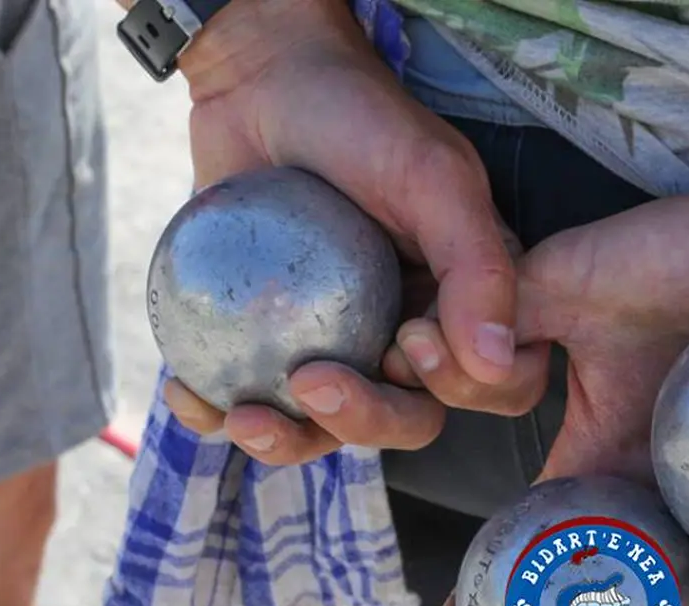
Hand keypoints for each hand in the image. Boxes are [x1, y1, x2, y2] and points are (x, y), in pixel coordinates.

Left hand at [160, 0, 548, 461]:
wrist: (263, 81)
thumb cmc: (361, 120)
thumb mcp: (432, 180)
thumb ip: (477, 267)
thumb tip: (498, 363)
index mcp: (465, 305)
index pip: (491, 384)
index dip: (457, 387)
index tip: (407, 339)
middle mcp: (408, 333)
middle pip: (407, 420)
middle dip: (364, 421)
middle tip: (311, 383)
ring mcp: (338, 343)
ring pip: (328, 428)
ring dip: (288, 441)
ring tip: (241, 417)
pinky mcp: (271, 341)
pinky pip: (253, 399)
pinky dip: (217, 412)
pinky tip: (190, 396)